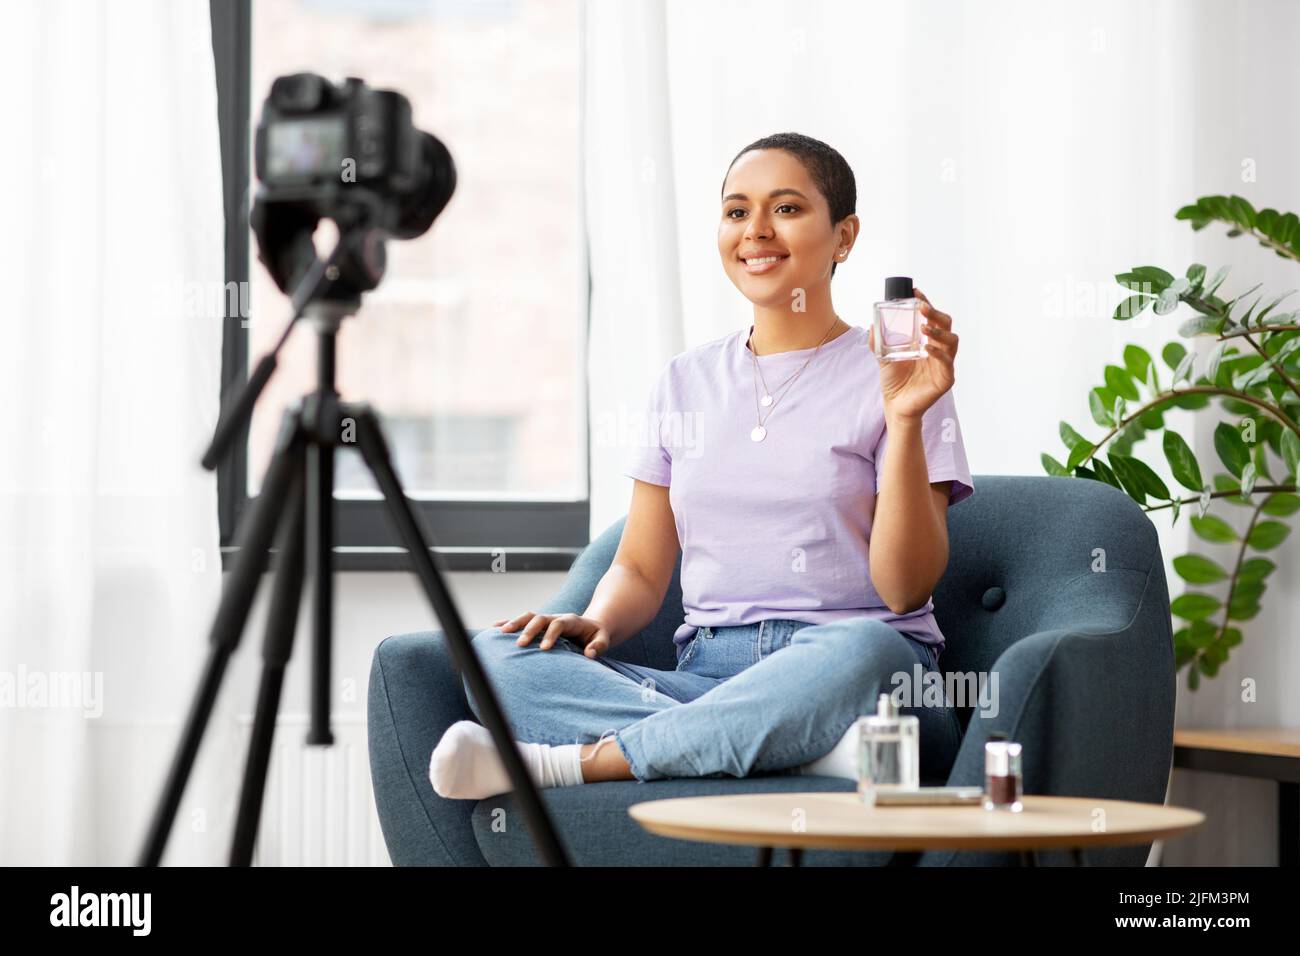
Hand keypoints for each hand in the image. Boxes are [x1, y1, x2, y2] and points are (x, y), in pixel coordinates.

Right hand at [494, 611, 611, 657]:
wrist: (592, 627)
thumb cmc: (597, 636)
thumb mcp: (603, 639)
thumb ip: (599, 646)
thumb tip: (590, 654)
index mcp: (571, 621)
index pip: (559, 624)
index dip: (551, 635)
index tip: (544, 649)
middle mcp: (556, 617)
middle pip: (540, 618)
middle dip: (529, 630)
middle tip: (520, 644)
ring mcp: (547, 619)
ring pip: (529, 616)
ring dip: (515, 623)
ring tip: (501, 633)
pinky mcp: (540, 624)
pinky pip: (522, 621)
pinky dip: (509, 622)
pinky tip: (494, 628)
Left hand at [867, 286, 958, 421]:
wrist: (895, 405)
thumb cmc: (894, 381)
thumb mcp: (883, 357)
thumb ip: (878, 342)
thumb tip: (872, 325)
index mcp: (927, 341)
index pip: (931, 318)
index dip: (926, 303)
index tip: (916, 292)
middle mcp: (939, 349)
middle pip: (946, 325)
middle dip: (935, 314)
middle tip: (922, 308)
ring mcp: (944, 364)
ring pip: (952, 341)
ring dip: (939, 332)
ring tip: (925, 328)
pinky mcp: (946, 379)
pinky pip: (947, 363)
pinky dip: (939, 354)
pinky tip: (928, 349)